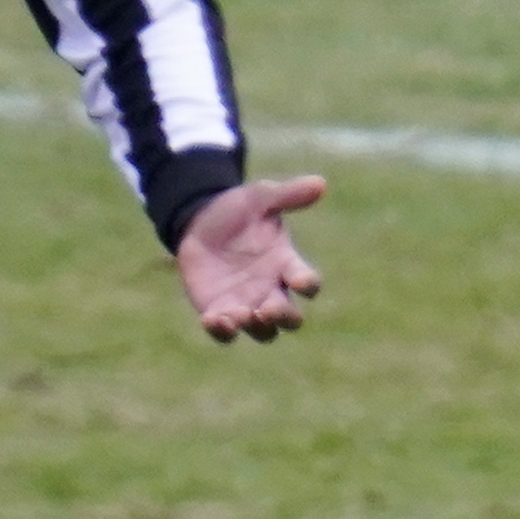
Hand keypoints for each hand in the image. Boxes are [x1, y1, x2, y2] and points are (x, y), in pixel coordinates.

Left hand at [174, 174, 325, 342]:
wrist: (199, 219)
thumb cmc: (237, 210)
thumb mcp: (260, 197)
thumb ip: (288, 194)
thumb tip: (320, 184)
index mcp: (286, 264)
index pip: (308, 282)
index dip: (307, 284)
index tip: (299, 280)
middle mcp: (271, 290)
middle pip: (289, 319)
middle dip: (283, 317)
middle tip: (268, 308)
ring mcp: (246, 304)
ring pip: (262, 332)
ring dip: (255, 328)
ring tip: (241, 314)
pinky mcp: (218, 311)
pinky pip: (225, 334)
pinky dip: (222, 331)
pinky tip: (210, 319)